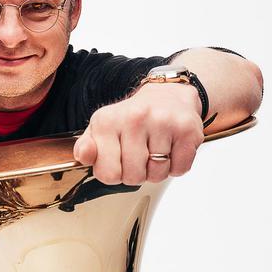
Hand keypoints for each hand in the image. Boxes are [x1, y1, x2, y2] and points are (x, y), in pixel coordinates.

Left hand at [72, 83, 203, 184]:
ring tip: (156, 150)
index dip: (114, 174)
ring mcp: (163, 122)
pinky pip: (179, 169)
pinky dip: (176, 166)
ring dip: (157, 170)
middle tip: (140, 155)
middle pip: (133, 177)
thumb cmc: (132, 118)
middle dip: (137, 173)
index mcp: (107, 121)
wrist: (167, 95)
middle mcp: (134, 118)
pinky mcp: (187, 129)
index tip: (118, 161)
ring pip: (157, 175)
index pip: (107, 174)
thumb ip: (85, 148)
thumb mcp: (101, 130)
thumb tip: (84, 155)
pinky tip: (171, 148)